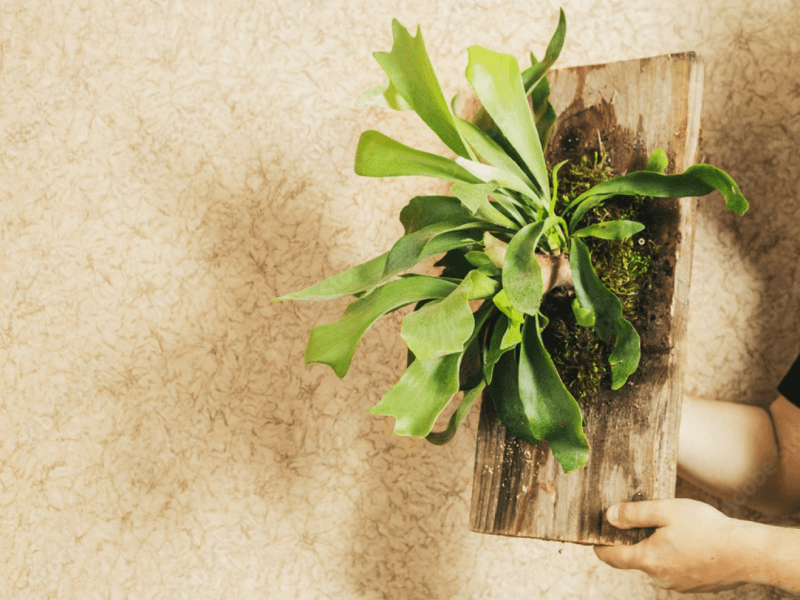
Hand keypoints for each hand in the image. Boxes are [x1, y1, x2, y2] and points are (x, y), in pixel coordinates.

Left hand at [593, 498, 747, 592]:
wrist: (746, 553)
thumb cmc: (706, 528)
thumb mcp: (665, 511)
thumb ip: (633, 513)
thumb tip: (609, 517)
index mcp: (648, 559)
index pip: (612, 557)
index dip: (599, 546)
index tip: (594, 537)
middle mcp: (659, 577)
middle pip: (635, 558)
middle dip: (633, 541)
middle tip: (639, 520)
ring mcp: (678, 584)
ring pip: (657, 564)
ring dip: (657, 548)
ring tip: (670, 528)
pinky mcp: (695, 585)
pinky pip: (676, 569)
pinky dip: (675, 556)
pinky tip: (689, 541)